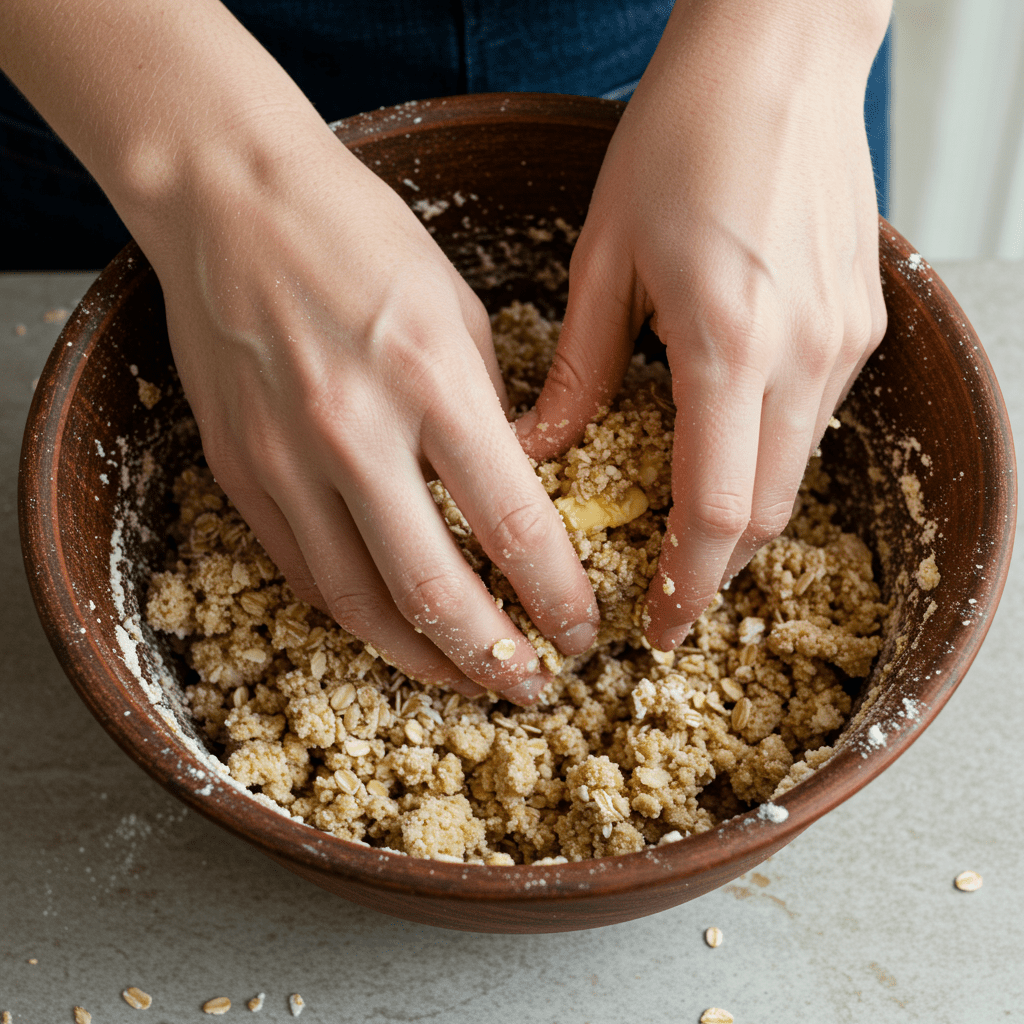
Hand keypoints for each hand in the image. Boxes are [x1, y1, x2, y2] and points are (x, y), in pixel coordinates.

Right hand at [148, 115, 598, 702]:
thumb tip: (516, 488)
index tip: (580, 632)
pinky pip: (302, 570)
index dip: (556, 596)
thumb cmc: (359, 237)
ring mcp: (287, 458)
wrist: (229, 200)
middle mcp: (355, 431)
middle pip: (433, 589)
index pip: (511, 525)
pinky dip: (354, 612)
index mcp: (433, 379)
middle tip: (531, 687)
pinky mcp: (240, 471)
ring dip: (420, 658)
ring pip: (358, 602)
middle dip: (494, 657)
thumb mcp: (459, 307)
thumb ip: (489, 408)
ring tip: (464, 680)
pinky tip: (391, 625)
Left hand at [516, 0, 890, 650]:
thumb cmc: (681, 137)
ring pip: (796, 472)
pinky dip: (769, 452)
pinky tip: (725, 439)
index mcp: (726, 339)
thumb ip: (578, 370)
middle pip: (767, 511)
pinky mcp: (863, 321)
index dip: (687, 583)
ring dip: (744, 515)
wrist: (779, 52)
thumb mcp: (605, 257)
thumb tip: (541, 453)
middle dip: (717, 567)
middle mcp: (802, 351)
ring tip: (687, 527)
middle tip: (666, 591)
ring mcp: (845, 338)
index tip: (656, 625)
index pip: (715, 509)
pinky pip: (816, 420)